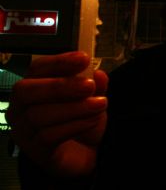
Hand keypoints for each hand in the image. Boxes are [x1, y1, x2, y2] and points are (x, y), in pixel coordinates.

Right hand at [6, 51, 108, 177]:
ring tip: (99, 104)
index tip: (83, 59)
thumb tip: (98, 74)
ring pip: (39, 115)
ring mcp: (24, 130)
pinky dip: (75, 125)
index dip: (60, 62)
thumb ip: (95, 84)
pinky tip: (92, 121)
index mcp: (33, 86)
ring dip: (75, 108)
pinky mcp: (35, 150)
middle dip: (61, 86)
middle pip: (28, 91)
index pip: (38, 68)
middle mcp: (21, 107)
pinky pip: (49, 136)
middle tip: (89, 86)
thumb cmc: (80, 119)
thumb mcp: (91, 97)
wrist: (85, 152)